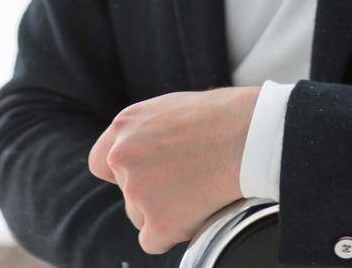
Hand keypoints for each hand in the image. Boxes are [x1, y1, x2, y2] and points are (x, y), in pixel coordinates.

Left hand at [88, 87, 258, 254]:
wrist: (250, 134)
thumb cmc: (222, 117)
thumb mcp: (169, 110)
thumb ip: (147, 133)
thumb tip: (148, 153)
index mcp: (124, 126)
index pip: (101, 163)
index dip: (122, 173)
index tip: (144, 176)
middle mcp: (122, 157)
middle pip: (126, 193)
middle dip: (150, 194)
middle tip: (186, 183)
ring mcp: (138, 190)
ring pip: (140, 217)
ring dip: (163, 213)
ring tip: (199, 192)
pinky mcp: (158, 221)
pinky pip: (152, 242)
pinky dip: (172, 235)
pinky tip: (196, 215)